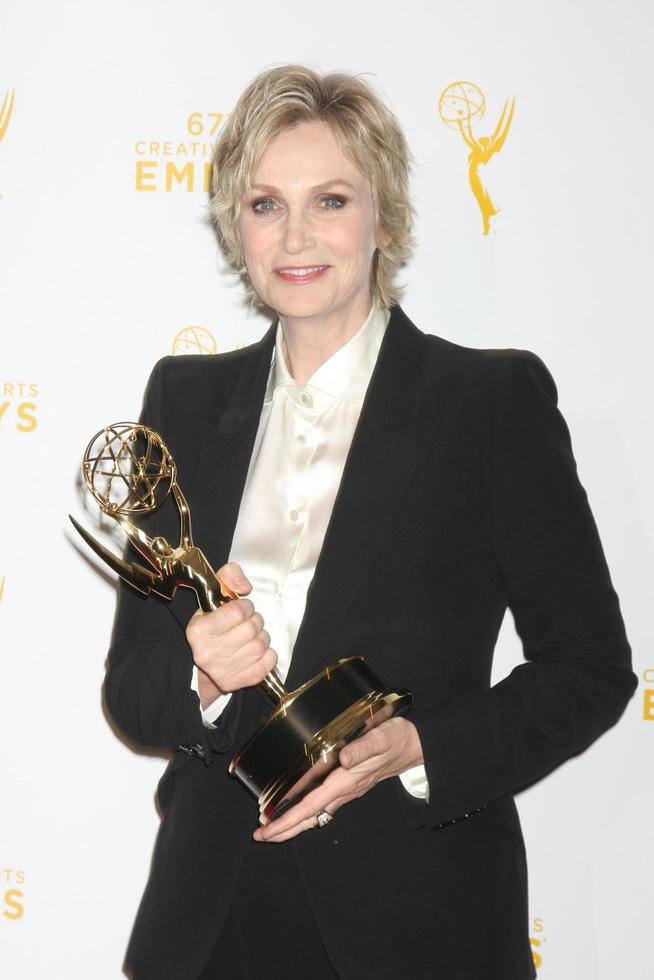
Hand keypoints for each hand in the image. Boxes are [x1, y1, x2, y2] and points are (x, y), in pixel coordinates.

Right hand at [185, 562, 277, 706]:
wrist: (202, 665)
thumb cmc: (212, 625)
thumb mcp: (212, 596)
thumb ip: (229, 576)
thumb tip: (246, 587)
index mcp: (199, 630)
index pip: (237, 612)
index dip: (246, 606)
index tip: (243, 608)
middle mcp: (208, 653)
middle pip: (251, 629)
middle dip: (256, 621)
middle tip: (250, 622)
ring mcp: (222, 671)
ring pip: (260, 645)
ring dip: (262, 637)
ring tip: (252, 636)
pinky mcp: (237, 682)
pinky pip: (267, 663)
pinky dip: (268, 654)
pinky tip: (258, 651)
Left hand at [253, 716, 423, 842]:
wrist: (413, 745)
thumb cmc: (395, 740)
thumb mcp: (380, 739)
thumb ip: (362, 748)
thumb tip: (343, 758)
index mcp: (346, 781)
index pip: (311, 806)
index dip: (289, 819)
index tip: (269, 830)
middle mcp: (344, 791)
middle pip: (310, 817)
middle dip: (285, 829)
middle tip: (260, 837)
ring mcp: (346, 791)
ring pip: (315, 814)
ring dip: (293, 823)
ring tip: (271, 828)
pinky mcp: (348, 786)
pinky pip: (322, 806)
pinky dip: (306, 812)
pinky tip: (297, 811)